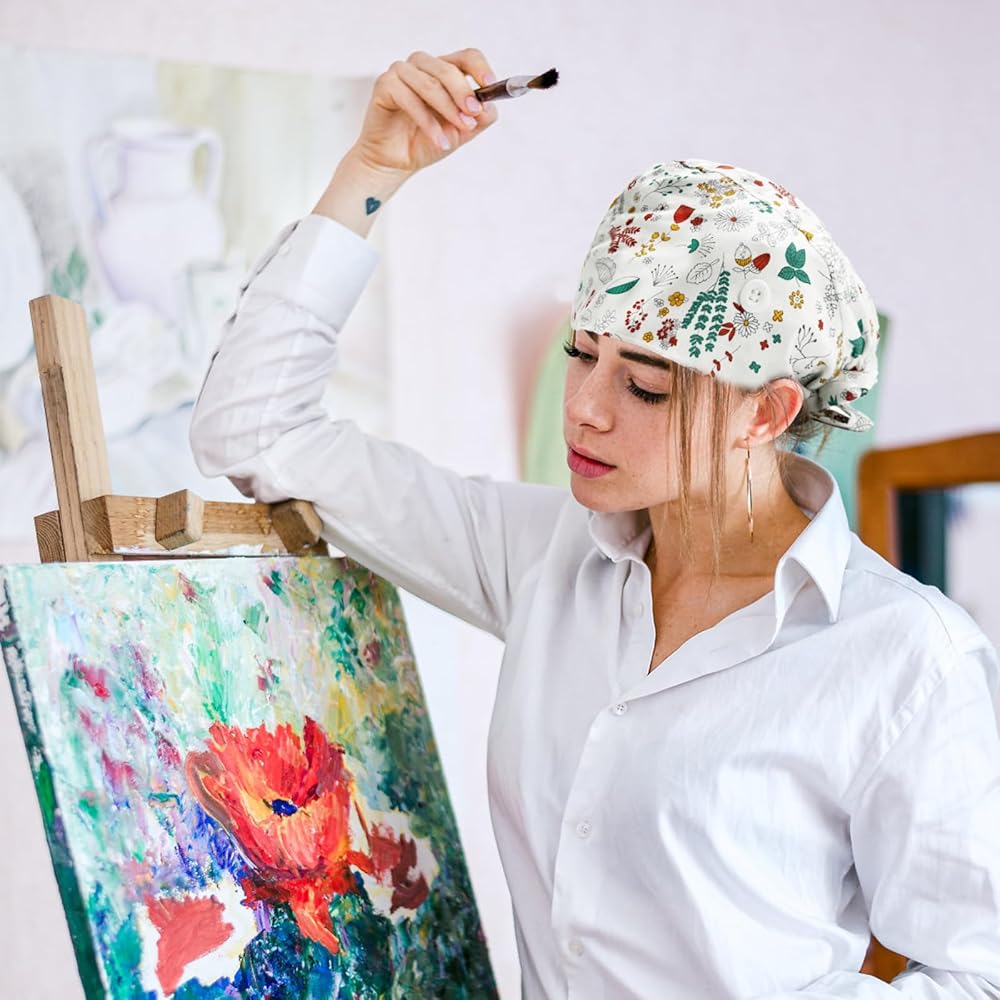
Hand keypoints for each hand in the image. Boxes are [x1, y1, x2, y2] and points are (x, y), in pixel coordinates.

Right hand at [352, 48, 500, 176]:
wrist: (396, 161)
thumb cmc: (426, 141)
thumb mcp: (461, 132)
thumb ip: (479, 118)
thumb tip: (489, 107)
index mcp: (443, 71)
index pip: (467, 57)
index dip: (480, 68)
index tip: (491, 85)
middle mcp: (422, 66)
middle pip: (448, 68)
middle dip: (463, 93)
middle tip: (473, 113)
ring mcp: (401, 72)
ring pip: (430, 84)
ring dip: (447, 109)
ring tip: (455, 135)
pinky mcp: (384, 85)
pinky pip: (408, 98)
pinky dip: (427, 122)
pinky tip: (438, 141)